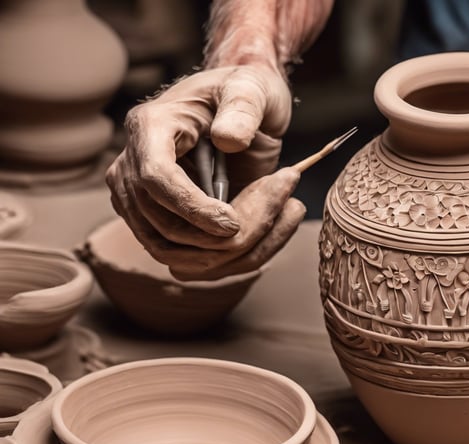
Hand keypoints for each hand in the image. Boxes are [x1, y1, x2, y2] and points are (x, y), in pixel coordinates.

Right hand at [106, 64, 304, 279]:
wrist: (238, 113)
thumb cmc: (244, 96)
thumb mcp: (252, 89)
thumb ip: (243, 107)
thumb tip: (228, 139)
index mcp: (150, 127)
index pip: (155, 178)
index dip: (192, 207)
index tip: (233, 223)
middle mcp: (131, 165)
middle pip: (158, 223)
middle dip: (210, 238)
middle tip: (265, 224)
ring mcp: (135, 196)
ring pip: (165, 248)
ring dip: (217, 254)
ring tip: (267, 227)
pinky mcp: (150, 220)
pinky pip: (176, 255)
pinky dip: (215, 258)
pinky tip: (252, 238)